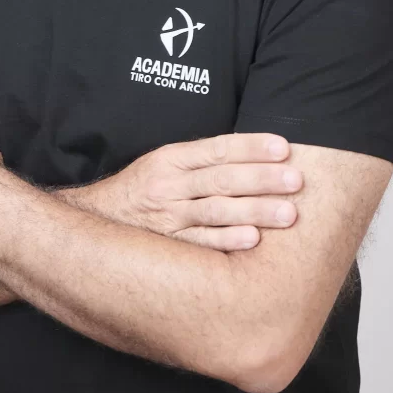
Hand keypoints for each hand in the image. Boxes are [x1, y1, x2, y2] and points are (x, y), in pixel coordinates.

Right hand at [72, 132, 302, 251]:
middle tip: (296, 180)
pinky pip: (200, 243)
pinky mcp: (167, 245)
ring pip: (216, 210)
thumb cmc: (142, 190)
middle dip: (262, 179)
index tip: (284, 147)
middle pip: (222, 179)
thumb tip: (255, 154)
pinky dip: (226, 241)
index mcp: (172, 159)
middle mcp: (170, 185)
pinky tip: (253, 240)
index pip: (218, 149)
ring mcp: (168, 216)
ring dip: (254, 211)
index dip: (252, 147)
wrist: (96, 219)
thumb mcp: (164, 164)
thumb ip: (202, 160)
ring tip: (288, 214)